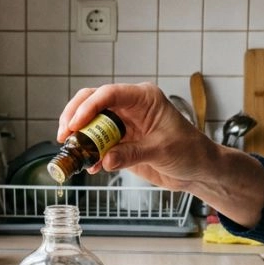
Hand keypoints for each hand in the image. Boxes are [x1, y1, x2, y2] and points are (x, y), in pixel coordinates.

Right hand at [56, 83, 213, 190]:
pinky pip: (98, 145)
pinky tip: (90, 166)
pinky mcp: (120, 142)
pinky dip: (90, 154)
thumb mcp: (162, 151)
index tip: (75, 124)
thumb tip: (105, 158)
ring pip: (91, 123)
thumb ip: (132, 154)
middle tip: (65, 136)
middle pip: (92, 102)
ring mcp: (123, 124)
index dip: (88, 107)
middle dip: (75, 117)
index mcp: (144, 98)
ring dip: (80, 137)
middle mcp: (130, 107)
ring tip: (73, 152)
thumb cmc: (190, 151)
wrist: (198, 170)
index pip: (109, 94)